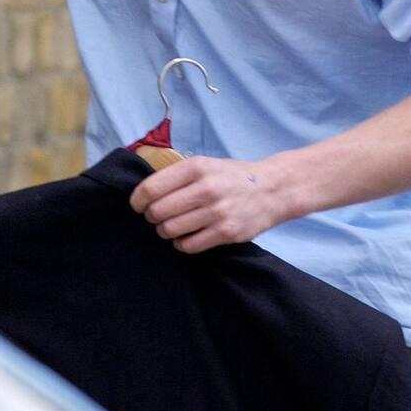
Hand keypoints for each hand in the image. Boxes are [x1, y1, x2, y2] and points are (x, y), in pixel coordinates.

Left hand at [130, 156, 282, 253]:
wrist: (273, 189)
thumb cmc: (233, 177)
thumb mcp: (206, 164)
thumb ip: (179, 176)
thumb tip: (144, 193)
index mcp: (197, 168)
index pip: (152, 188)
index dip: (138, 200)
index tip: (138, 205)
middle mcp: (206, 188)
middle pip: (158, 211)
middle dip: (152, 217)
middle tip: (158, 216)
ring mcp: (217, 212)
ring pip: (170, 230)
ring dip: (166, 231)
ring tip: (173, 226)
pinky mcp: (226, 233)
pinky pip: (189, 245)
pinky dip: (182, 243)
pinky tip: (188, 236)